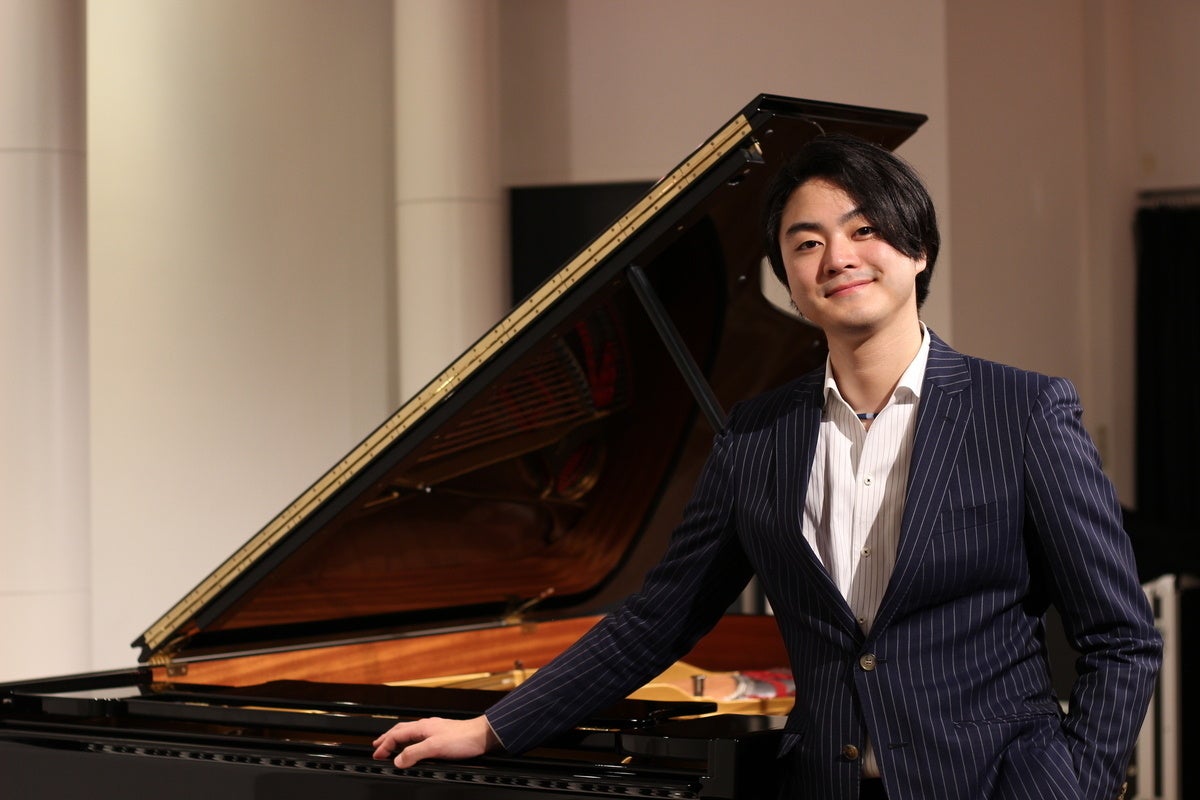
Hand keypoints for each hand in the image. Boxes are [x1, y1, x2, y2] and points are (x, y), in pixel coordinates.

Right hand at [371, 715, 499, 767]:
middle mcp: (426, 726)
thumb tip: (397, 760)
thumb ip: (414, 753)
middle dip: (387, 739)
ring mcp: (434, 730)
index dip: (384, 745)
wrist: (483, 735)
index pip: (396, 734)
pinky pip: (419, 737)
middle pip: (400, 730)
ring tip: (391, 746)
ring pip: (410, 733)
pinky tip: (414, 747)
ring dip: (398, 740)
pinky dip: (410, 743)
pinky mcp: (442, 735)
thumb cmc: (463, 738)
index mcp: (422, 727)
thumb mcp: (435, 747)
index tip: (376, 755)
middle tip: (377, 747)